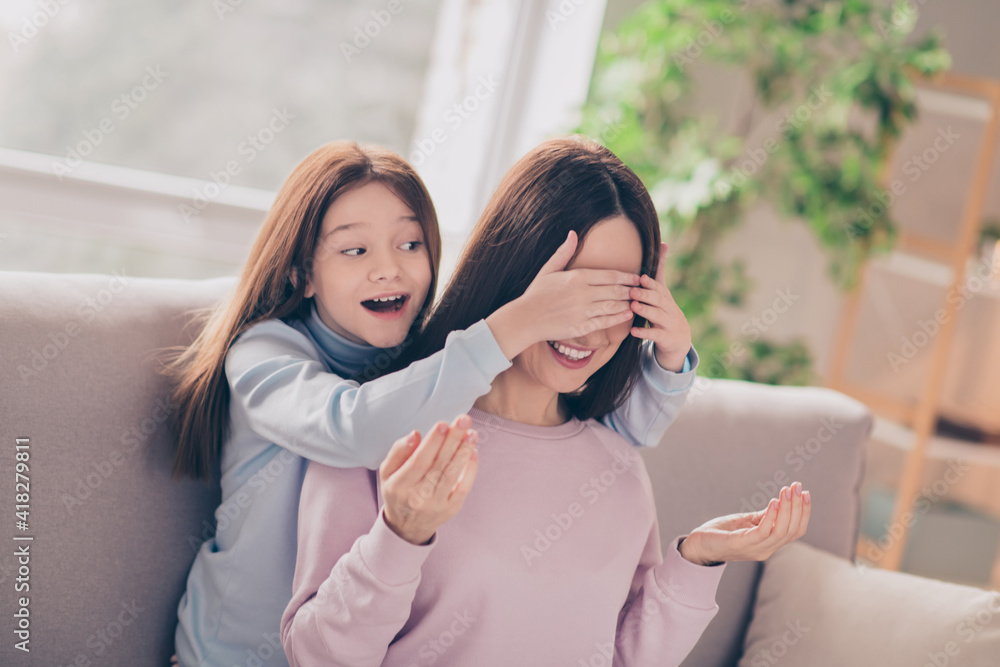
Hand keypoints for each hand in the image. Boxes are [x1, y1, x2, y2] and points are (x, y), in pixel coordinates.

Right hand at [379, 414, 478, 545]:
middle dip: (453, 440)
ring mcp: (436, 505)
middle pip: (438, 465)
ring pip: (452, 475)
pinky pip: (463, 488)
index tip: (443, 424)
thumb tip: (416, 434)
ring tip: (472, 433)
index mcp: (399, 485)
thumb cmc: (398, 489)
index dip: (432, 442)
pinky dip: (470, 470)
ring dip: (464, 451)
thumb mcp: (387, 471)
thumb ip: (398, 451)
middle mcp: (417, 497)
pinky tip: (473, 452)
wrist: (406, 526)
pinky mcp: (451, 509)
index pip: (418, 461)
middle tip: (464, 419)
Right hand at [485, 230, 640, 359]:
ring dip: (627, 303)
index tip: (637, 277)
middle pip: (615, 290)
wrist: (525, 318)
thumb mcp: (548, 270)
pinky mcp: (581, 327)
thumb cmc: (536, 293)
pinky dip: (618, 318)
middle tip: (642, 290)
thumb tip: (573, 234)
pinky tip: (627, 314)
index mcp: (577, 277)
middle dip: (631, 290)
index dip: (627, 277)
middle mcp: (583, 294)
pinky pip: (605, 322)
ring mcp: (583, 311)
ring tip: (637, 301)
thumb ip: (564, 252)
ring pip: (613, 306)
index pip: (610, 275)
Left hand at [628, 242, 691, 371]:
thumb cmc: (665, 310)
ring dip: (645, 311)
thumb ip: (660, 270)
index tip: (641, 278)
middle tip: (632, 292)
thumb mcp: (663, 291)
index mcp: (665, 296)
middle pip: (659, 300)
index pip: (659, 288)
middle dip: (646, 295)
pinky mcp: (666, 338)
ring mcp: (669, 323)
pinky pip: (655, 335)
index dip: (651, 283)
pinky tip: (633, 331)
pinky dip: (645, 333)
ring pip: (658, 316)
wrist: (679, 339)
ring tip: (633, 307)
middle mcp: (669, 308)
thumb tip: (664, 243)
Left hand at [678, 482, 810, 565]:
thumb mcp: (747, 522)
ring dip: (787, 509)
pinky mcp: (741, 544)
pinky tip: (773, 501)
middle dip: (797, 507)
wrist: (698, 544)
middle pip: (791, 530)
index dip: (803, 513)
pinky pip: (763, 532)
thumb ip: (764, 517)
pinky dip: (771, 517)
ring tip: (786, 491)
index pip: (795, 531)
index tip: (805, 492)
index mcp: (769, 544)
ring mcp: (754, 548)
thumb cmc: (723, 533)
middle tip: (796, 487)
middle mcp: (766, 549)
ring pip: (780, 531)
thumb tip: (781, 502)